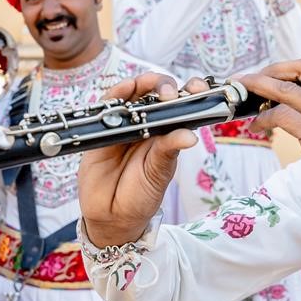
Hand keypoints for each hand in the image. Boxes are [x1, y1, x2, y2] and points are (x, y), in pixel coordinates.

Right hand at [77, 73, 198, 246]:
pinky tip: (125, 88)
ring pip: (133, 94)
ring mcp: (125, 126)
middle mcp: (147, 126)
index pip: (180, 106)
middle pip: (156, 94)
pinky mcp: (103, 130)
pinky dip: (117, 94)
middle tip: (170, 95)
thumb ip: (169, 151)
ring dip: (142, 83)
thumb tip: (189, 136)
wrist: (112, 217)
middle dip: (164, 86)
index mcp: (167, 134)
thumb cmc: (140, 196)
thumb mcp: (158, 174)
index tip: (197, 89)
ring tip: (148, 84)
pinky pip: (109, 107)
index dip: (189, 93)